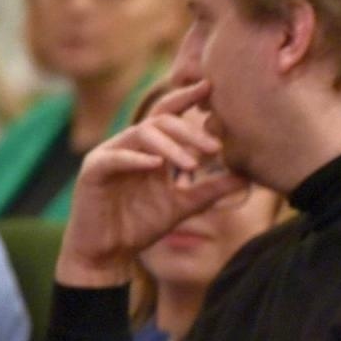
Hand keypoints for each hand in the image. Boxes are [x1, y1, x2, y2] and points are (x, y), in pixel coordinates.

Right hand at [56, 80, 248, 287]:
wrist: (107, 253)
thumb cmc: (141, 225)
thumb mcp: (184, 205)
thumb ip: (211, 189)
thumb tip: (247, 177)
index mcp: (150, 147)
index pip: (169, 114)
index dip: (186, 97)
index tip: (210, 87)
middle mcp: (129, 144)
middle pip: (161, 121)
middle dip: (189, 131)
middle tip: (216, 147)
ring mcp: (110, 154)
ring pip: (141, 134)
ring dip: (170, 146)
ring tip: (192, 163)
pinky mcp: (93, 171)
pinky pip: (115, 157)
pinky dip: (136, 159)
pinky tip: (157, 165)